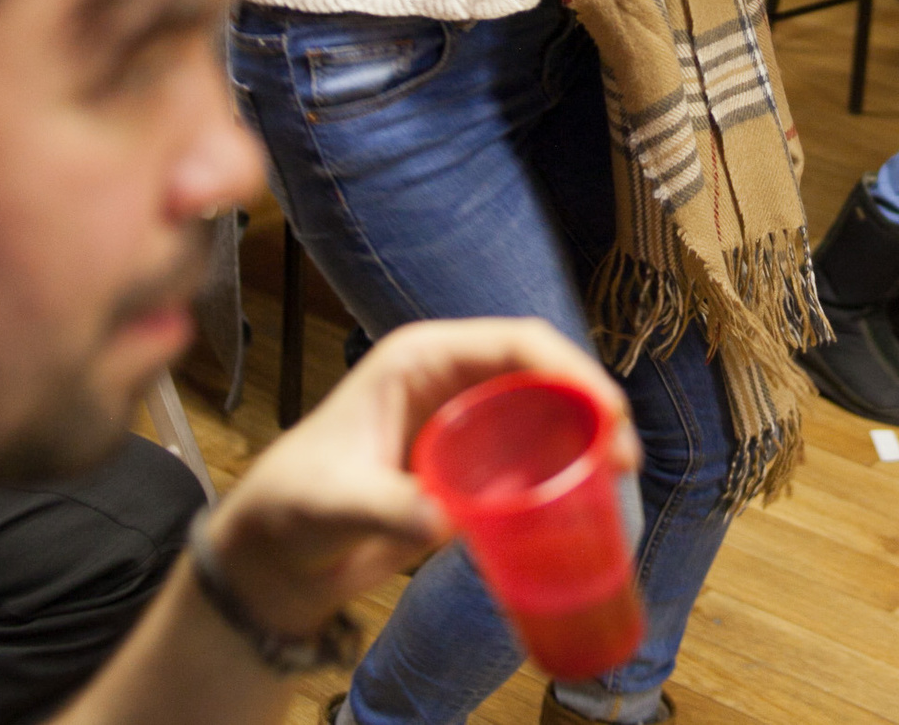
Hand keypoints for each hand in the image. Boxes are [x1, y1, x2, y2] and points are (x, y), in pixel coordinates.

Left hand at [199, 318, 633, 638]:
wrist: (274, 556)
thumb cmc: (291, 507)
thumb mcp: (334, 501)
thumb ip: (386, 506)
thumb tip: (447, 521)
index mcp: (422, 359)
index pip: (513, 342)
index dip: (570, 367)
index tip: (608, 410)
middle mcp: (451, 381)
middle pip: (542, 372)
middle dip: (592, 402)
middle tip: (624, 455)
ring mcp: (464, 425)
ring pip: (545, 411)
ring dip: (586, 436)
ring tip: (619, 476)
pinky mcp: (470, 468)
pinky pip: (531, 456)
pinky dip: (564, 470)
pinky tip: (587, 500)